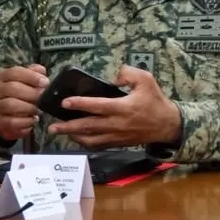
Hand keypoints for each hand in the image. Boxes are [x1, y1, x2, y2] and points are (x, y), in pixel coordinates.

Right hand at [0, 64, 48, 141]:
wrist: (8, 115)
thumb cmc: (22, 94)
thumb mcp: (27, 81)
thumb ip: (34, 74)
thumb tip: (41, 71)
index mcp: (3, 77)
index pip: (14, 72)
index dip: (31, 77)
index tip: (45, 83)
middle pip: (11, 88)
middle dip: (31, 93)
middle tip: (43, 98)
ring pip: (10, 104)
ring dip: (28, 107)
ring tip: (38, 109)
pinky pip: (11, 121)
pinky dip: (26, 121)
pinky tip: (34, 119)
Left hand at [47, 65, 181, 148]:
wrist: (167, 125)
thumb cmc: (156, 102)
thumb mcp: (147, 80)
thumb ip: (129, 74)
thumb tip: (113, 77)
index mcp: (123, 107)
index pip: (97, 106)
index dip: (80, 104)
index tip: (65, 102)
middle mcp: (117, 123)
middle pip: (88, 126)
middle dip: (68, 126)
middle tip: (52, 126)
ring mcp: (117, 135)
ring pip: (90, 139)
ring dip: (73, 136)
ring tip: (60, 131)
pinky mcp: (118, 143)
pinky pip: (98, 145)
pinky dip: (85, 142)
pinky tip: (77, 138)